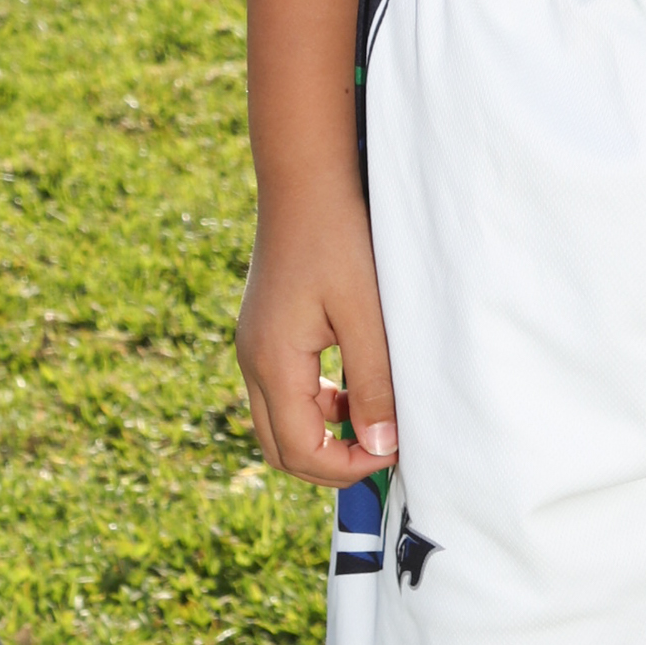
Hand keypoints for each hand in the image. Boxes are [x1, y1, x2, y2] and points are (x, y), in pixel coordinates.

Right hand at [236, 187, 398, 487]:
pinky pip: (283, 390)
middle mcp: (252, 362)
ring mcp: (254, 347)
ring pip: (281, 421)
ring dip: (324, 434)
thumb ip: (372, 380)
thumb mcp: (364, 312)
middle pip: (282, 448)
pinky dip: (316, 404)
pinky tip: (351, 384)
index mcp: (272, 363)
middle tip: (384, 450)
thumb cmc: (337, 237)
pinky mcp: (264, 331)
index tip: (393, 450)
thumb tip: (381, 445)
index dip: (348, 467)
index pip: (300, 452)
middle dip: (332, 462)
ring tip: (373, 417)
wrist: (304, 178)